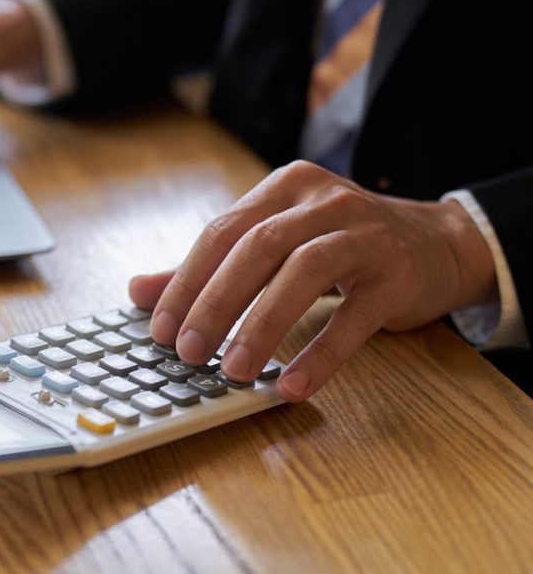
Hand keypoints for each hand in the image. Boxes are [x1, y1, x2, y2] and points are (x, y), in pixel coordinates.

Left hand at [128, 161, 496, 401]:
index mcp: (283, 188)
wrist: (436, 244)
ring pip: (303, 272)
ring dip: (261, 325)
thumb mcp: (276, 244)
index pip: (222, 232)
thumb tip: (137, 291)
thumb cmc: (338, 246)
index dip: (186, 280)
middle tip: (187, 352)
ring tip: (232, 371)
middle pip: (257, 247)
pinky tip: (290, 385)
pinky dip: (320, 354)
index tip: (159, 328)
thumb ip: (211, 267)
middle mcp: (322, 200)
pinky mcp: (396, 274)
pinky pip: (354, 317)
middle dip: (215, 302)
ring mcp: (363, 233)